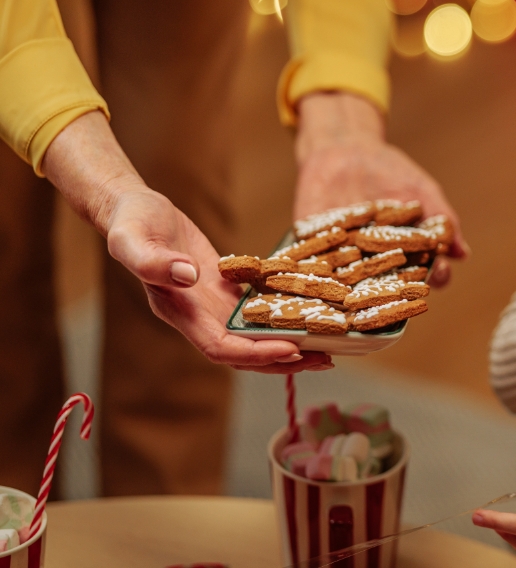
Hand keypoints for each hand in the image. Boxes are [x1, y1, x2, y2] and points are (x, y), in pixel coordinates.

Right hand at [105, 189, 332, 372]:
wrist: (135, 210)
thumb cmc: (131, 223)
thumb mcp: (132, 239)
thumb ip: (153, 261)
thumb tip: (188, 276)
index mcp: (179, 311)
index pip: (220, 348)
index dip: (254, 353)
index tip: (290, 349)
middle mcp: (200, 316)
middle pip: (245, 353)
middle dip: (283, 360)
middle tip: (325, 358)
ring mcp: (214, 304)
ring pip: (255, 335)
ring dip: (290, 343)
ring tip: (329, 344)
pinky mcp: (227, 288)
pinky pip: (259, 309)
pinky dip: (285, 313)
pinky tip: (315, 308)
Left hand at [293, 92, 466, 286]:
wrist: (344, 146)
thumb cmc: (390, 170)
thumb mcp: (420, 190)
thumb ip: (441, 219)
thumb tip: (462, 253)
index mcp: (405, 253)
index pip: (425, 271)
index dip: (434, 274)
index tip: (439, 272)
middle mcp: (375, 263)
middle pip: (389, 284)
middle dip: (397, 290)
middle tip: (403, 292)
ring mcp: (342, 258)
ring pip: (352, 282)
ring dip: (356, 292)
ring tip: (362, 298)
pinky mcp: (311, 248)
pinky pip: (313, 265)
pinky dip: (316, 273)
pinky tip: (322, 278)